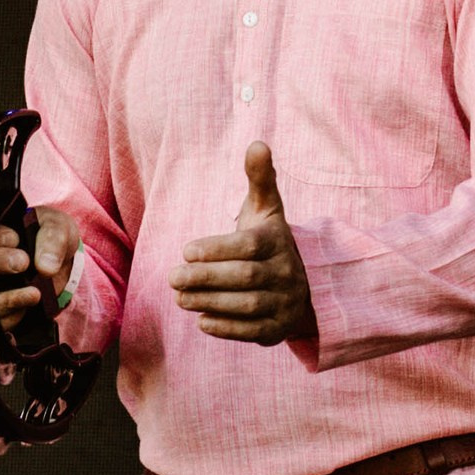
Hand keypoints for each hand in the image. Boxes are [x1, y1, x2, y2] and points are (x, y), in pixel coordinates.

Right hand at [0, 205, 78, 326]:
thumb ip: (52, 240)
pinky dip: (12, 318)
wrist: (60, 262)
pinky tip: (28, 305)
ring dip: (7, 299)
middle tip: (23, 262)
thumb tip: (46, 267)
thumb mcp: (56, 228)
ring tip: (34, 293)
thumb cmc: (51, 238)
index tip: (16, 239)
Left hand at [172, 143, 315, 346]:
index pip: (248, 246)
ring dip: (210, 302)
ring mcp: (286, 302)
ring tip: (180, 298)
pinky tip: (201, 320)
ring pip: (248, 305)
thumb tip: (257, 143)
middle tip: (172, 277)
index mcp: (279, 240)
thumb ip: (259, 178)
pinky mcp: (279, 329)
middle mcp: (287, 272)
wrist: (302, 283)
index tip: (186, 250)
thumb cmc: (269, 240)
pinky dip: (226, 328)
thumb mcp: (266, 209)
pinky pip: (253, 331)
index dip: (216, 249)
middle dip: (205, 278)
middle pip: (245, 277)